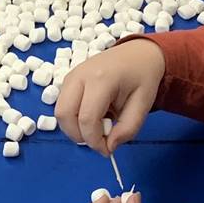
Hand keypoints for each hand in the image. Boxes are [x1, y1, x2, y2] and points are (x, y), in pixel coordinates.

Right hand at [57, 38, 165, 154]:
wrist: (139, 53)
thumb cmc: (143, 77)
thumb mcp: (143, 105)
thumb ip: (128, 129)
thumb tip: (108, 147)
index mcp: (102, 79)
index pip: (87, 118)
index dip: (94, 141)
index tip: (107, 150)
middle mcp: (80, 75)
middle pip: (64, 115)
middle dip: (79, 136)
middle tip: (99, 141)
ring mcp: (71, 75)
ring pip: (60, 112)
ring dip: (74, 128)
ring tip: (98, 126)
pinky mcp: (68, 79)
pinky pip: (63, 105)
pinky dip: (74, 118)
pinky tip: (94, 115)